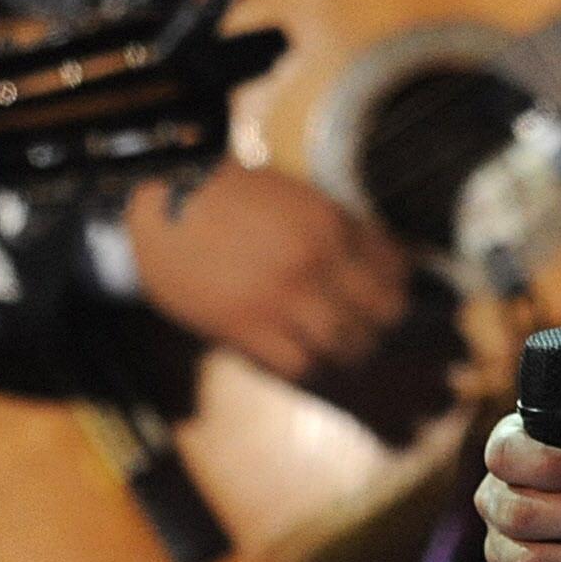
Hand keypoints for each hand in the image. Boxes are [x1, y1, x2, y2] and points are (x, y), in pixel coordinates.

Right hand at [125, 164, 415, 384]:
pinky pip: (296, 364)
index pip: (394, 271)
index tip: (389, 300)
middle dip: (377, 327)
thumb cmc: (229, 196)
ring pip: (342, 346)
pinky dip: (304, 364)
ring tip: (335, 350)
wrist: (164, 200)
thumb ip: (337, 231)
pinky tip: (297, 354)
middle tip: (366, 332)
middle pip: (379, 316)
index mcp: (330, 223)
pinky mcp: (245, 327)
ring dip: (344, 352)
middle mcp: (314, 262)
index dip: (396, 291)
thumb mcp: (297, 198)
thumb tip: (377, 268)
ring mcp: (280, 297)